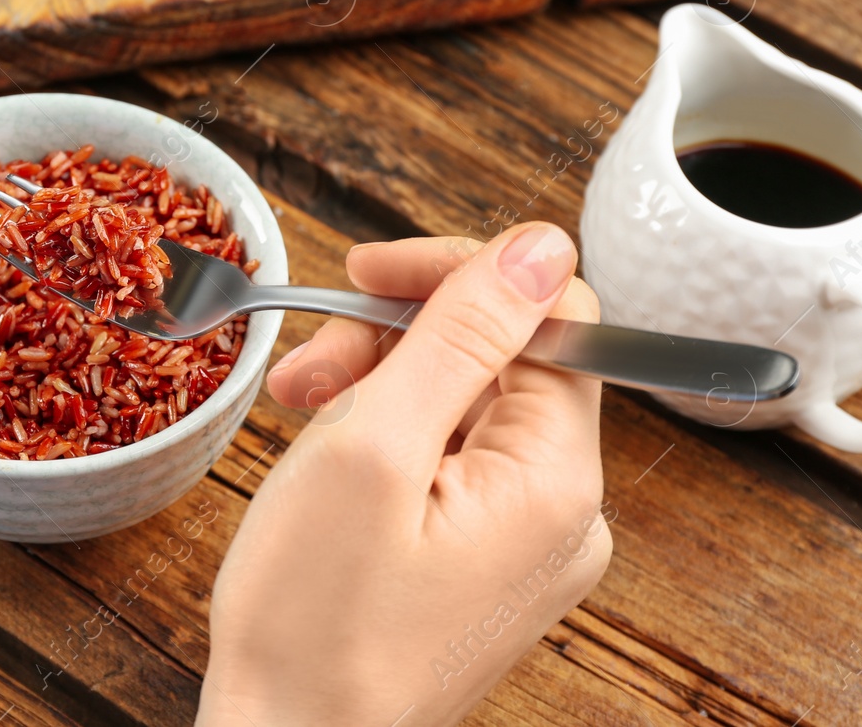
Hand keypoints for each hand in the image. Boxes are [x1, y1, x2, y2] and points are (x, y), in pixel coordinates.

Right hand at [199, 223, 610, 726]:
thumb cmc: (313, 618)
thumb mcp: (374, 448)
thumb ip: (461, 335)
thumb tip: (544, 243)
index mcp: (557, 479)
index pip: (548, 314)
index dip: (453, 274)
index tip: (360, 273)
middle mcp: (564, 510)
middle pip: (500, 358)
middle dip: (395, 341)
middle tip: (305, 371)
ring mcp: (525, 542)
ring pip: (463, 405)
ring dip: (377, 388)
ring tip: (297, 416)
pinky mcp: (484, 563)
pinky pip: (447, 462)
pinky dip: (383, 441)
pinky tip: (325, 460)